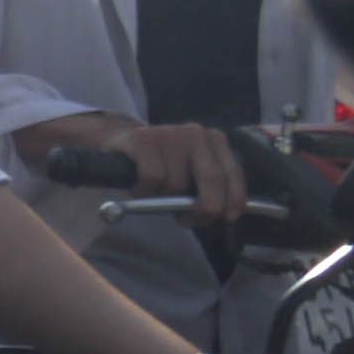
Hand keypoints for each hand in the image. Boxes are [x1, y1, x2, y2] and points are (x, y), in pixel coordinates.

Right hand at [122, 121, 253, 226]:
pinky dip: (145, 191)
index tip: (229, 217)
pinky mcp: (144, 140)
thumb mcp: (190, 173)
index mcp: (214, 140)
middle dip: (207, 206)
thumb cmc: (160, 166)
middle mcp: (196, 133)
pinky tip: (139, 190)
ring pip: (177, 183)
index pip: (232, 172)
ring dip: (164, 200)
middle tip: (193, 220)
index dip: (234, 198)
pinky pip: (152, 178)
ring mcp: (170, 134)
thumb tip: (223, 213)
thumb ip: (208, 187)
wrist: (119, 143)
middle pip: (212, 178)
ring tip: (153, 197)